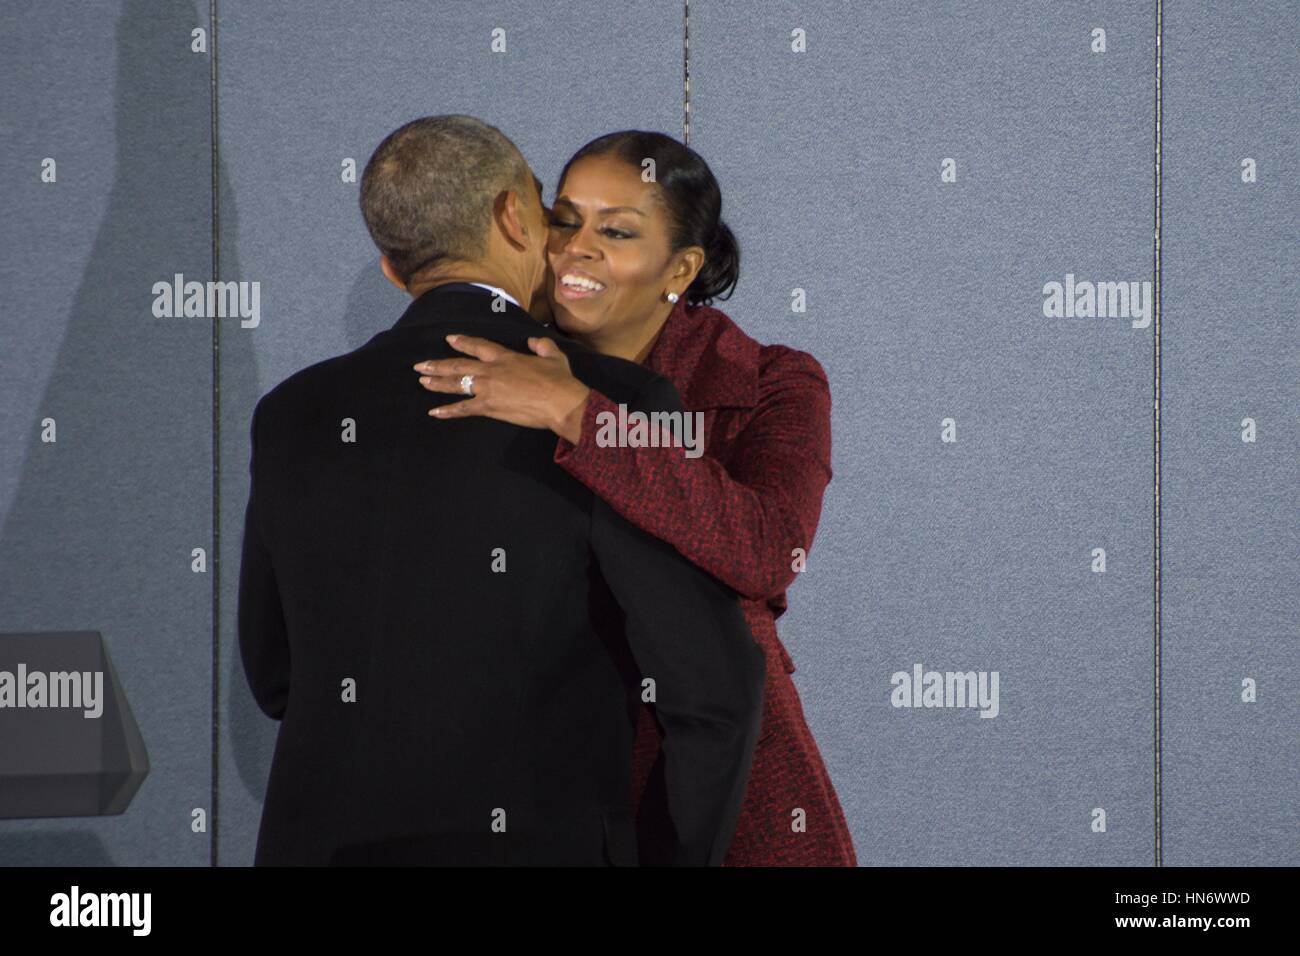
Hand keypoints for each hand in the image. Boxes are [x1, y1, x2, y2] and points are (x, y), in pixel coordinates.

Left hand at [413, 334, 589, 439]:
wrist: (560, 402)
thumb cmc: (560, 380)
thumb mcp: (554, 356)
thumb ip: (541, 346)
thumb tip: (534, 341)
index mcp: (506, 357)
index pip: (479, 346)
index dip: (463, 342)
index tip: (449, 339)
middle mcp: (492, 371)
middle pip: (459, 366)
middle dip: (438, 365)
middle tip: (421, 365)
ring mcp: (488, 389)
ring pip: (456, 384)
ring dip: (437, 383)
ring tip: (423, 381)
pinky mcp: (490, 407)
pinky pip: (463, 409)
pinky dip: (448, 411)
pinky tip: (435, 412)